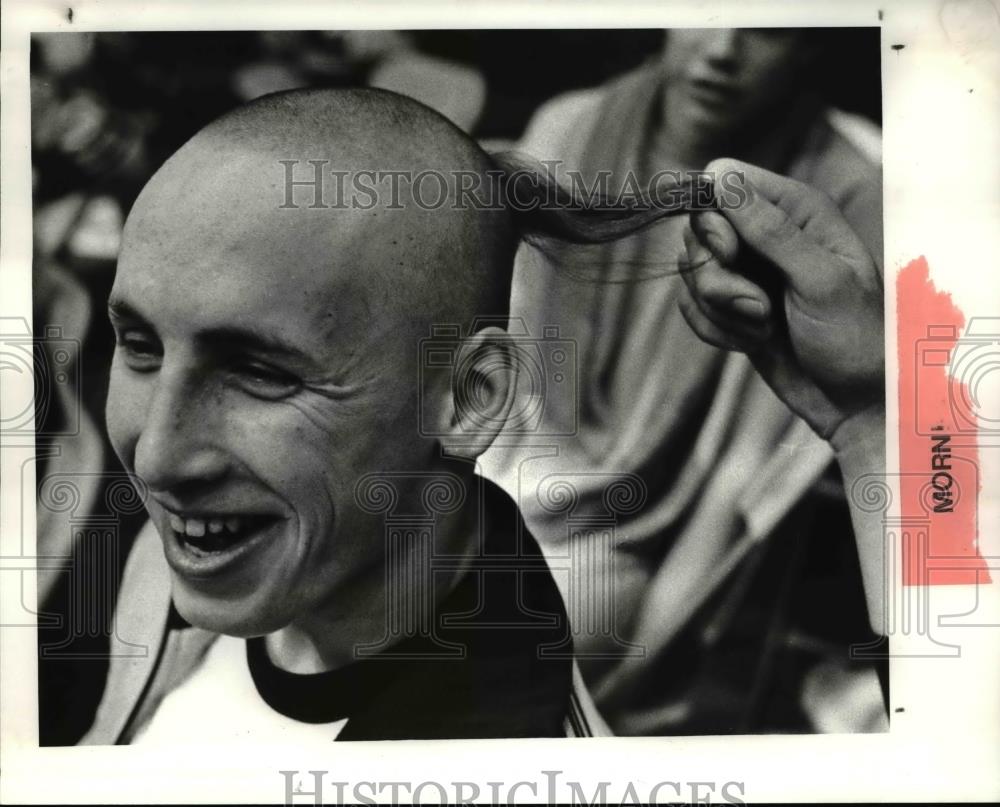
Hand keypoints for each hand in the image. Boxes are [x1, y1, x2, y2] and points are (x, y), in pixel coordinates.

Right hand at [678, 158, 883, 445]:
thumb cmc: (855, 336)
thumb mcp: (820, 279)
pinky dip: (715, 330)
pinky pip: (691, 307)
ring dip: (721, 309)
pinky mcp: (729, 307)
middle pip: (698, 229)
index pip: (723, 178)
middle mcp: (765, 233)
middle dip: (716, 274)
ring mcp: (745, 271)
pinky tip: (751, 341)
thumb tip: (720, 178)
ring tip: (764, 327)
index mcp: (796, 210)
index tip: (729, 252)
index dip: (714, 214)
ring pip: (692, 272)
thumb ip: (770, 229)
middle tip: (759, 305)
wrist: (854, 400)